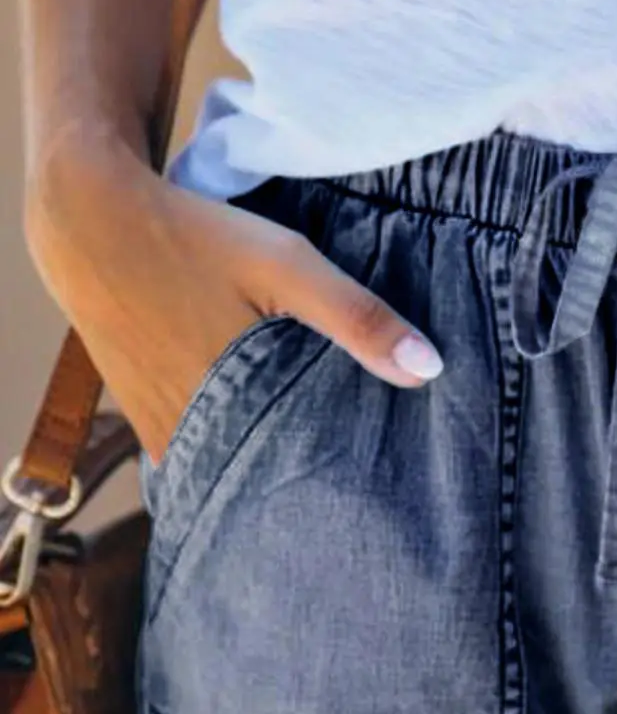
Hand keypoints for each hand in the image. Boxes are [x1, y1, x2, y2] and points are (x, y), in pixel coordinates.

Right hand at [24, 128, 443, 466]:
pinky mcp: (142, 414)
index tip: (375, 494)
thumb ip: (357, 318)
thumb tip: (428, 370)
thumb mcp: (287, 264)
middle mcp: (188, 433)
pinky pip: (193, 450)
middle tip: (351, 486)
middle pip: (262, 478)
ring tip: (314, 464)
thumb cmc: (195, 238)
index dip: (335, 486)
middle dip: (304, 482)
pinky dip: (227, 446)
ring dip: (263, 465)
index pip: (296, 478)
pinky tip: (259, 432)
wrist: (90, 220)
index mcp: (229, 409)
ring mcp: (158, 428)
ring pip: (226, 467)